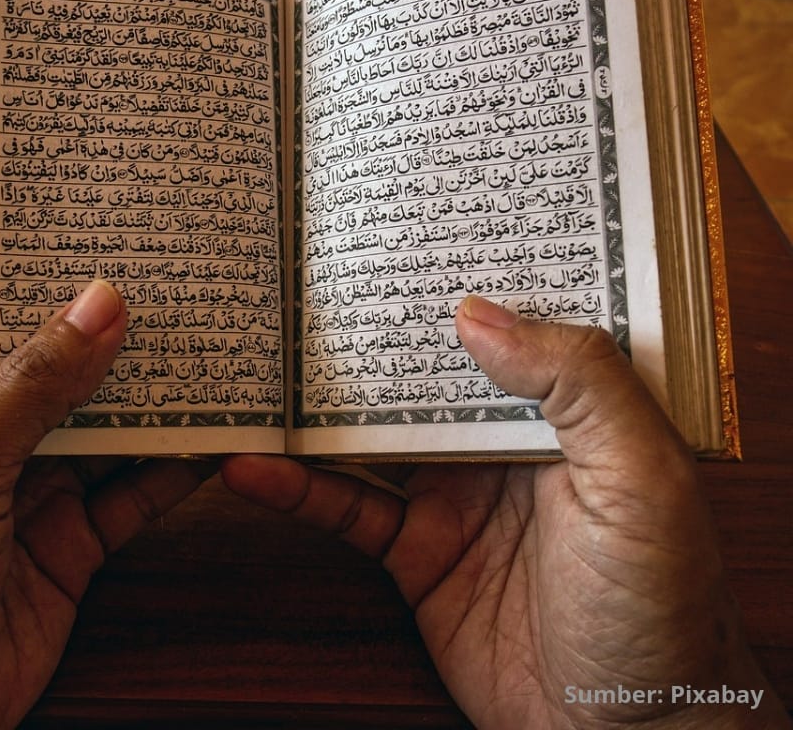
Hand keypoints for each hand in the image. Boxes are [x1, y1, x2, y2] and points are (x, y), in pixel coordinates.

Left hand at [0, 280, 207, 728]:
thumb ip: (29, 392)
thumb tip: (96, 306)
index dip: (51, 299)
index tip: (111, 252)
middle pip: (61, 390)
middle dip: (115, 351)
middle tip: (182, 297)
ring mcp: (26, 510)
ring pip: (103, 443)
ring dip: (153, 410)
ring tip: (212, 357)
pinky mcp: (67, 560)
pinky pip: (126, 504)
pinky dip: (167, 477)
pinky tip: (208, 446)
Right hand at [222, 296, 787, 728]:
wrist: (625, 729)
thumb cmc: (661, 604)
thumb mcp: (642, 477)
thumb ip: (577, 384)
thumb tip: (476, 313)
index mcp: (570, 409)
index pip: (510, 324)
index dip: (463, 277)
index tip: (405, 232)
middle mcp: (505, 442)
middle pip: (424, 372)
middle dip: (372, 331)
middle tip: (303, 281)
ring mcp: (455, 495)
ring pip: (371, 434)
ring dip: (314, 408)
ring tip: (255, 369)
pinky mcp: (417, 552)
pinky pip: (347, 510)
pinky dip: (297, 490)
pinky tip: (252, 470)